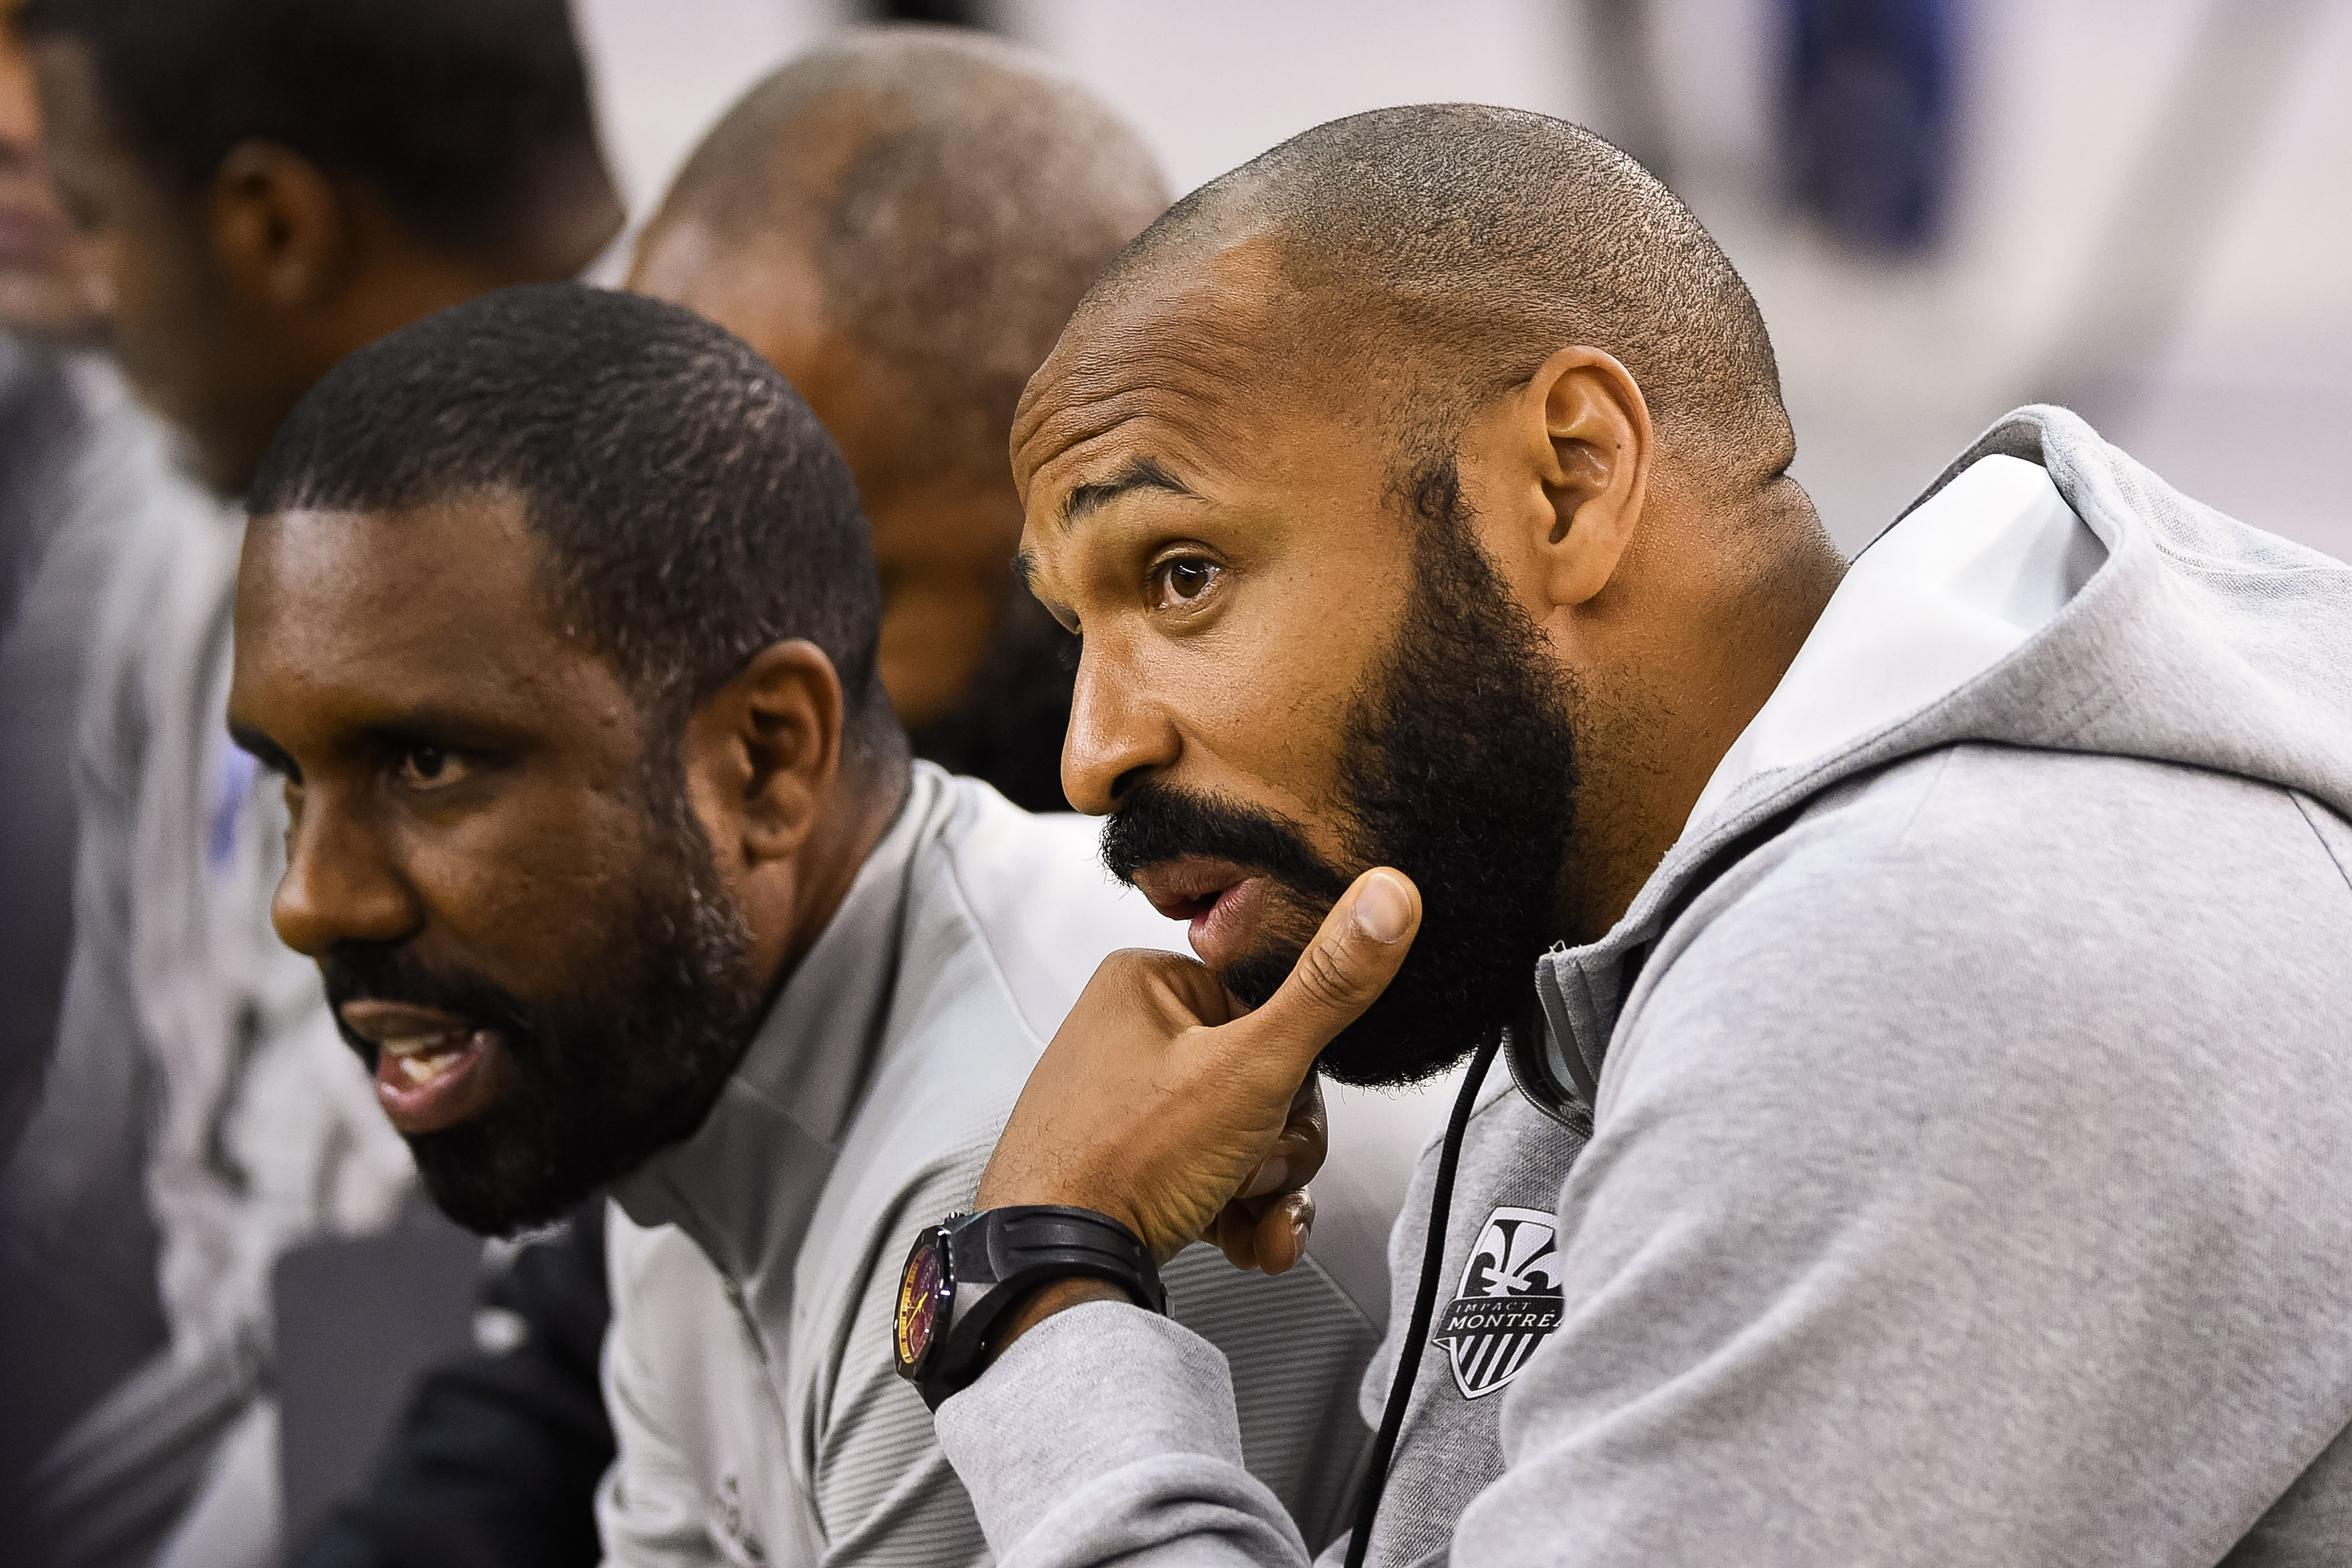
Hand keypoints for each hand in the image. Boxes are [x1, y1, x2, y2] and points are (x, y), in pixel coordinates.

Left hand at [975, 868, 1420, 1273]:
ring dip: (1268, 1187)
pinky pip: (1214, 1178)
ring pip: (1248, 1138)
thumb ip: (1327, 987)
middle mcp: (1131, 1036)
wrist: (1059, 1268)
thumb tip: (1388, 895)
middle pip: (1267, 1082)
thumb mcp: (1251, 1065)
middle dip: (1280, 1145)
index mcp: (1148, 984)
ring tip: (1244, 1211)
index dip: (1295, 1074)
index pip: (1270, 1010)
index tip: (1280, 1109)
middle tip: (1255, 1168)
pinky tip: (1244, 1239)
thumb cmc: (1127, 1158)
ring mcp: (1129, 1106)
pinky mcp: (1132, 1165)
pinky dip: (1240, 1213)